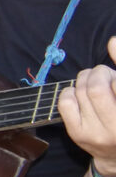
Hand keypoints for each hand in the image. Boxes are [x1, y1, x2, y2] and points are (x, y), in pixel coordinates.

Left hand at [59, 37, 115, 174]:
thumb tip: (112, 41)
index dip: (110, 73)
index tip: (111, 60)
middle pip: (97, 87)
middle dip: (98, 73)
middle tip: (102, 74)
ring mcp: (98, 133)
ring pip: (82, 91)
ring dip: (86, 79)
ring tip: (94, 83)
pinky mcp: (79, 135)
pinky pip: (66, 102)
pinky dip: (70, 90)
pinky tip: (78, 93)